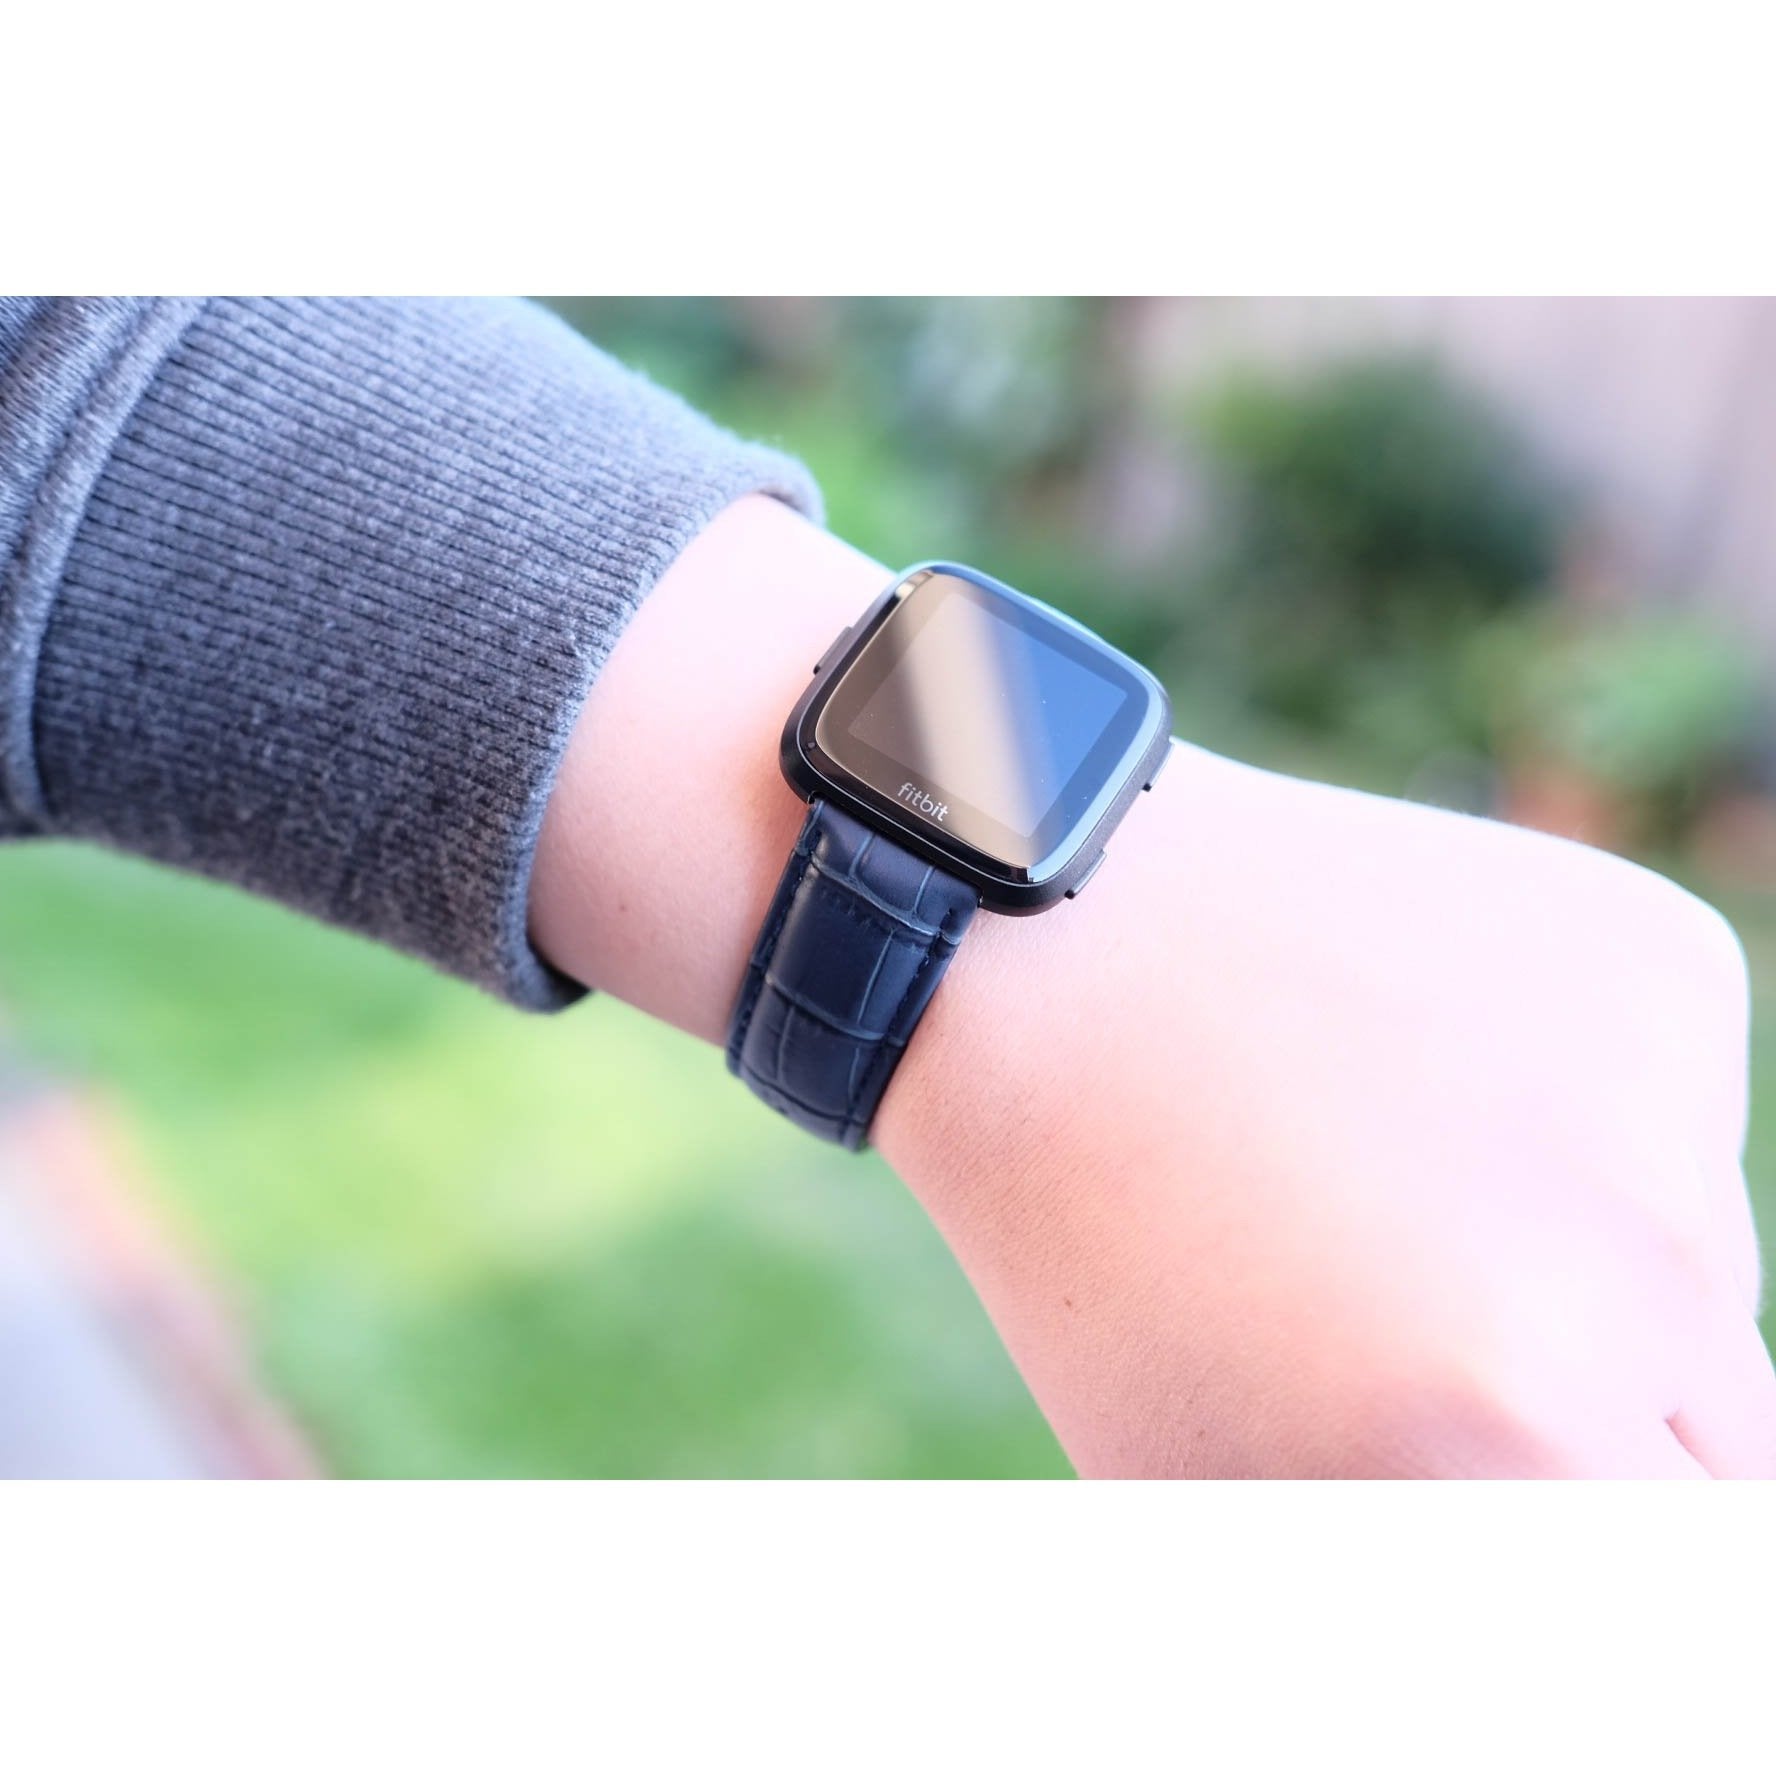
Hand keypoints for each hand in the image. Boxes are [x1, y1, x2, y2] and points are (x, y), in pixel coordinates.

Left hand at [881, 745, 1773, 1476]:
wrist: (1052, 958)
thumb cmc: (1100, 1246)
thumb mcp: (1209, 1476)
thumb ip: (1410, 1552)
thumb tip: (1505, 1522)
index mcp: (1523, 1433)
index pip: (1680, 1564)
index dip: (1583, 1519)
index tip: (1509, 1478)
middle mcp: (1647, 1268)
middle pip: (1729, 1443)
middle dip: (1601, 1430)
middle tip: (1446, 1345)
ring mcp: (1663, 1094)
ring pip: (1697, 1269)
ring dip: (1590, 1270)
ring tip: (1393, 1180)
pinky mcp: (1666, 965)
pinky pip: (1669, 1114)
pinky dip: (1583, 1117)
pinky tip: (1425, 1057)